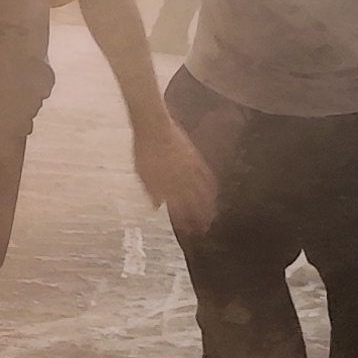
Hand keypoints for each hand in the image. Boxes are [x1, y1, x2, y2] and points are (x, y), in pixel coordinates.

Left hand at [131, 116, 218, 236]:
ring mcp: (189, 170)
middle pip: (193, 204)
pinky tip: (215, 192)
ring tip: (213, 215)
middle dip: (200, 217)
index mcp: (165, 185)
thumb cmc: (143, 150)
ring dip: (209, 205)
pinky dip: (212, 186)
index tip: (188, 230)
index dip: (184, 221)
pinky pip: (207, 175)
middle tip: (205, 227)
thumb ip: (150, 190)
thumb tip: (157, 206)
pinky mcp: (196, 159)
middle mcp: (179, 180)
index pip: (178, 209)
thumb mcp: (142, 173)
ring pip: (202, 191)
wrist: (153, 127)